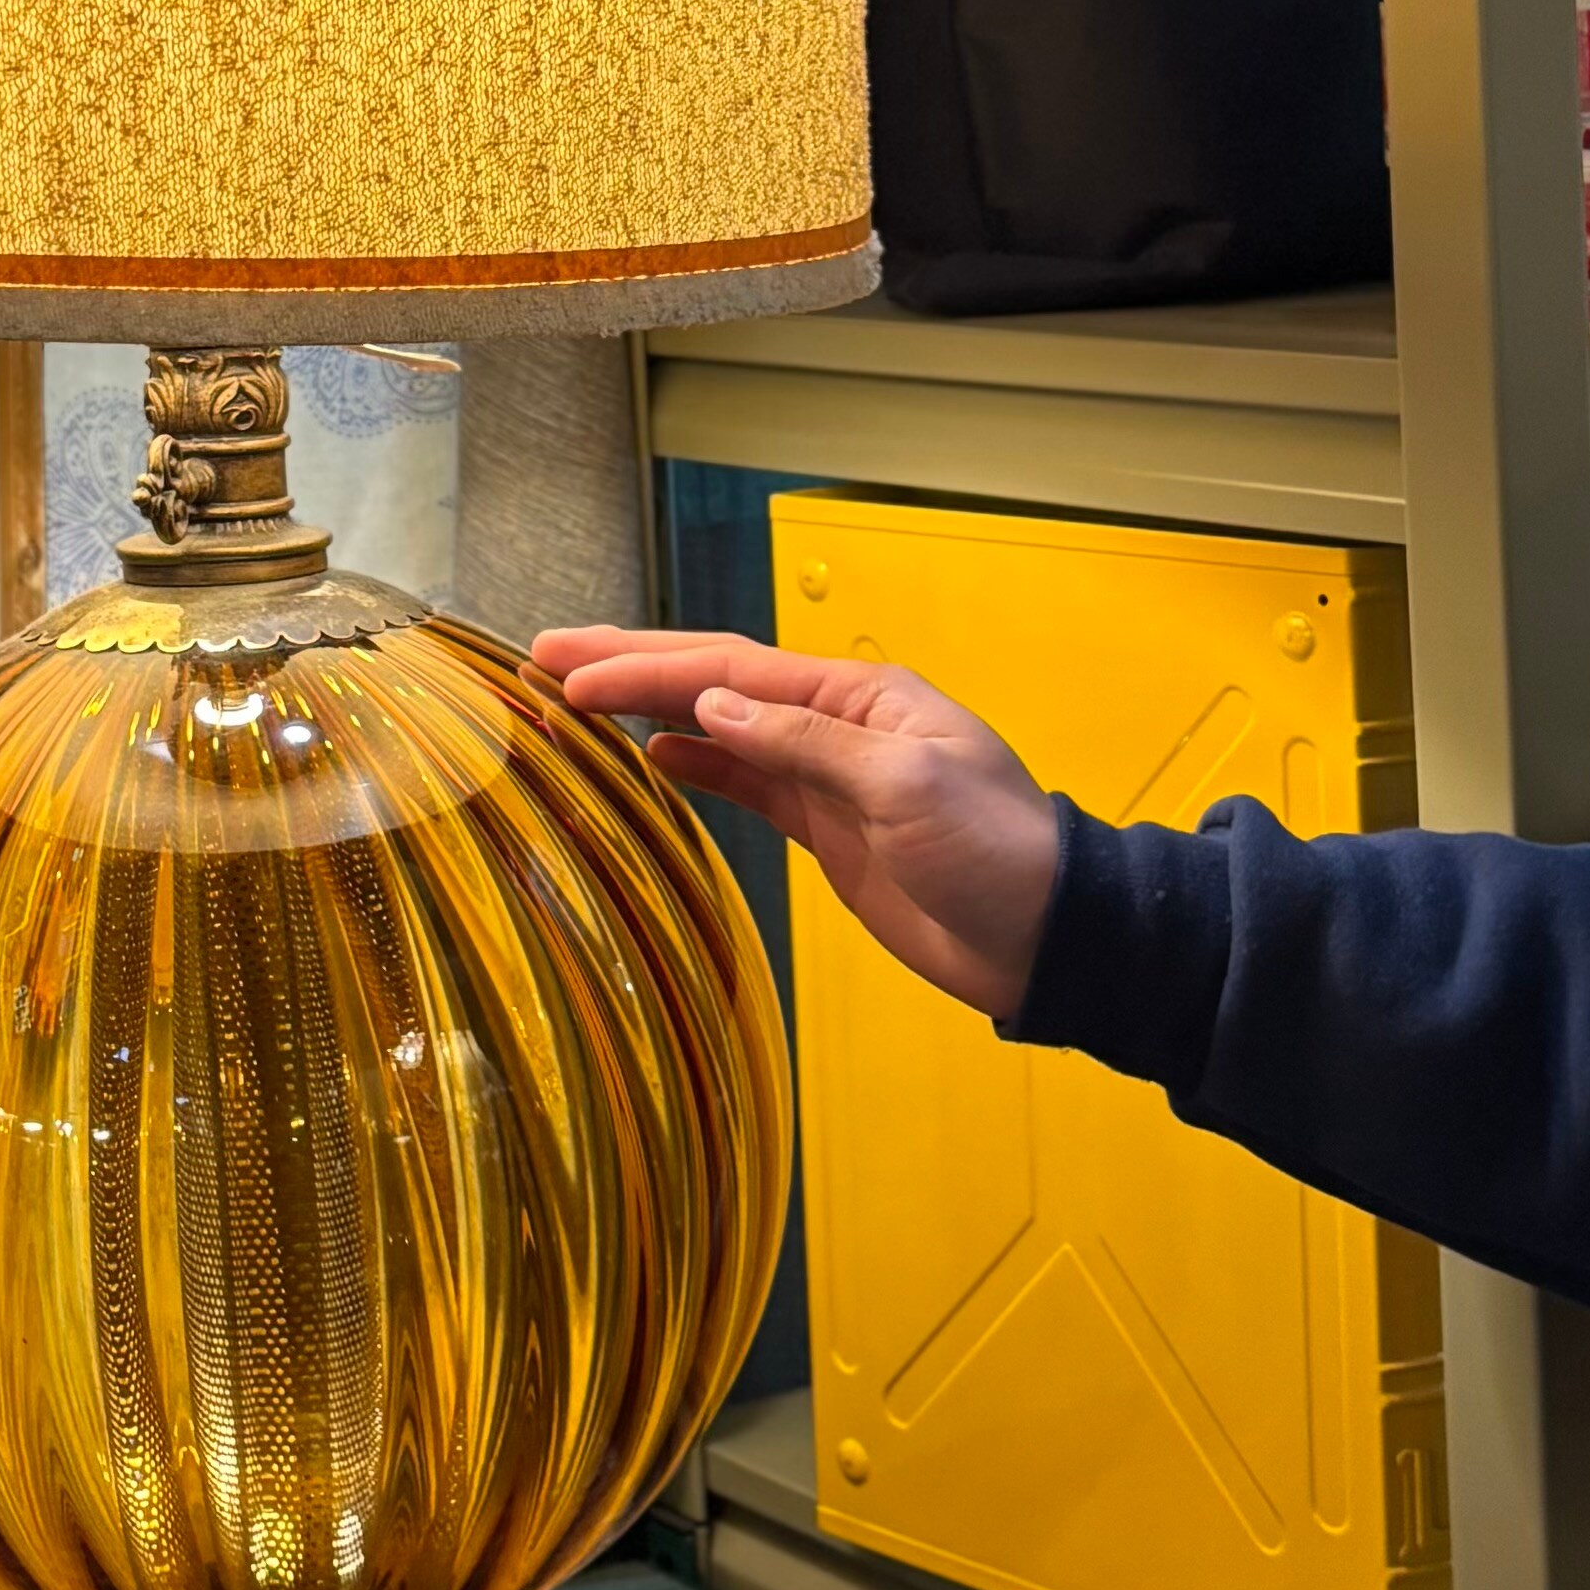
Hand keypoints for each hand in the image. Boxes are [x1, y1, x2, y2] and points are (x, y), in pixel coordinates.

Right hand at [529, 629, 1066, 1021]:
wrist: (1041, 935)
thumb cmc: (993, 850)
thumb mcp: (906, 783)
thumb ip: (805, 743)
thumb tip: (710, 708)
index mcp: (857, 695)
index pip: (729, 670)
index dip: (646, 665)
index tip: (571, 666)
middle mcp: (835, 722)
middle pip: (714, 685)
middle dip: (631, 666)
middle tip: (547, 655)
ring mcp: (826, 776)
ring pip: (718, 729)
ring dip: (649, 710)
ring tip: (575, 697)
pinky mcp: (825, 830)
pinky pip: (744, 783)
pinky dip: (694, 765)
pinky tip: (648, 756)